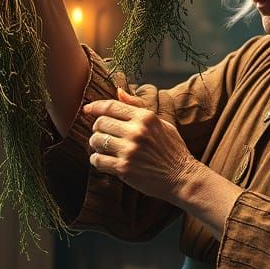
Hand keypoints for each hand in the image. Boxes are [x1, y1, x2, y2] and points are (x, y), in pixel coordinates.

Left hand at [85, 87, 197, 202]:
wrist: (182, 177)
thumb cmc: (172, 150)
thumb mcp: (161, 123)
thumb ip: (138, 107)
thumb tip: (118, 91)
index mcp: (146, 118)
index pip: (112, 106)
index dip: (96, 106)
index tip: (87, 109)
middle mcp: (136, 132)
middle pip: (101, 123)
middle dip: (97, 128)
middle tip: (102, 134)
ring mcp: (129, 150)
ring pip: (96, 141)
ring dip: (95, 144)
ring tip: (102, 148)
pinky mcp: (124, 168)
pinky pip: (98, 160)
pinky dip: (96, 160)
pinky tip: (102, 161)